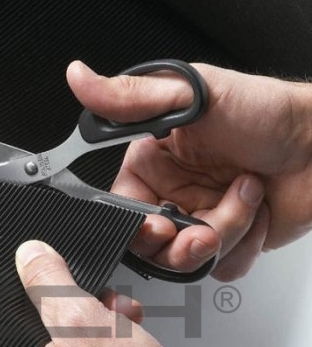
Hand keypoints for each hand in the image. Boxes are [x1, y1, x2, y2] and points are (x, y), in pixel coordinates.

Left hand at [1, 241, 284, 346]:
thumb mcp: (83, 318)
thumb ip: (47, 282)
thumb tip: (29, 257)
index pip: (2, 322)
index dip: (33, 296)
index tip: (59, 290)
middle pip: (36, 334)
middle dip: (73, 308)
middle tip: (98, 305)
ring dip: (95, 324)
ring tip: (119, 322)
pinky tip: (125, 341)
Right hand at [67, 61, 311, 280]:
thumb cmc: (266, 112)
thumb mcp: (192, 95)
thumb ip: (130, 97)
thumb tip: (80, 78)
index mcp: (153, 164)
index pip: (123, 211)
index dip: (138, 228)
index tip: (161, 225)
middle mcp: (174, 194)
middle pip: (153, 247)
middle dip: (184, 242)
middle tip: (206, 227)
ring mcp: (202, 219)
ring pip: (189, 261)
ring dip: (226, 232)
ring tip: (246, 196)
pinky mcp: (231, 241)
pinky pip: (220, 268)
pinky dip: (245, 246)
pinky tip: (259, 213)